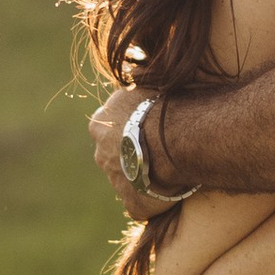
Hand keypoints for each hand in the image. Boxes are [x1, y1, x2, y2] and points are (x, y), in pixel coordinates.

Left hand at [90, 83, 181, 221]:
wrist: (175, 135)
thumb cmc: (166, 103)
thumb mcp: (146, 82)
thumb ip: (136, 83)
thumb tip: (135, 69)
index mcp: (99, 124)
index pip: (111, 130)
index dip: (131, 130)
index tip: (151, 128)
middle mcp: (100, 154)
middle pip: (116, 158)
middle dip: (134, 157)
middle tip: (161, 152)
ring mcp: (115, 182)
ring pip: (129, 182)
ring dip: (145, 178)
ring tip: (172, 171)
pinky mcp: (133, 204)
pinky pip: (144, 205)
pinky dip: (156, 201)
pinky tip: (174, 191)